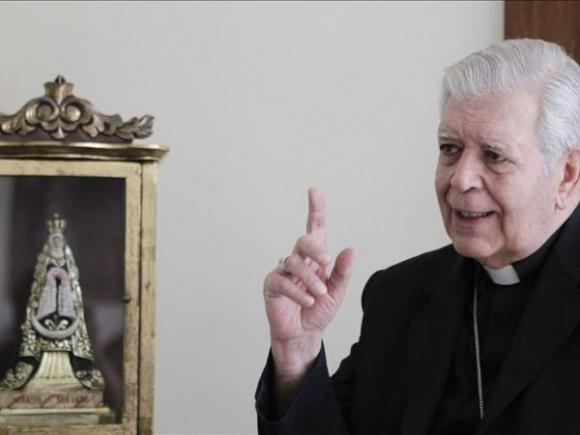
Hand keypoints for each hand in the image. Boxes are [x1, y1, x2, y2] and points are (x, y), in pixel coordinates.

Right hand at [263, 187, 355, 375]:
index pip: (315, 228)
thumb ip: (343, 271)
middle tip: (327, 262)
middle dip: (316, 248)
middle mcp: (299, 260)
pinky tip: (307, 301)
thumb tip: (351, 249)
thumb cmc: (319, 311)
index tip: (314, 191)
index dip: (315, 209)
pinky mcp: (272, 284)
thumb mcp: (336, 292)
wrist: (304, 335)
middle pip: (303, 241)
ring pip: (293, 262)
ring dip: (309, 278)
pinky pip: (282, 280)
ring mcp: (284, 271)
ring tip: (318, 294)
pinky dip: (297, 291)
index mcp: (316, 257)